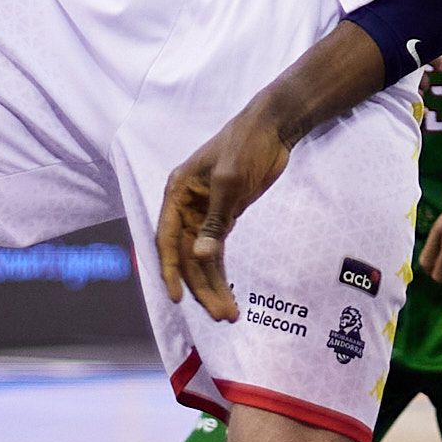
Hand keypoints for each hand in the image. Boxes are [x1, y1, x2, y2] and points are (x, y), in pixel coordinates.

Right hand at [155, 103, 301, 322]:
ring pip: (203, 258)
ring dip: (213, 285)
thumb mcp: (230, 181)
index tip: (178, 299)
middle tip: (221, 314)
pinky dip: (221, 271)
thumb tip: (203, 256)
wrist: (273, 128)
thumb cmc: (245, 146)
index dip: (170, 270)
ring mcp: (205, 214)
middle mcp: (186, 207)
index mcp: (177, 193)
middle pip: (188, 255)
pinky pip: (217, 250)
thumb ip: (217, 220)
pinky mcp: (225, 217)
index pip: (168, 239)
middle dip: (202, 286)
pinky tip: (227, 292)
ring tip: (229, 313)